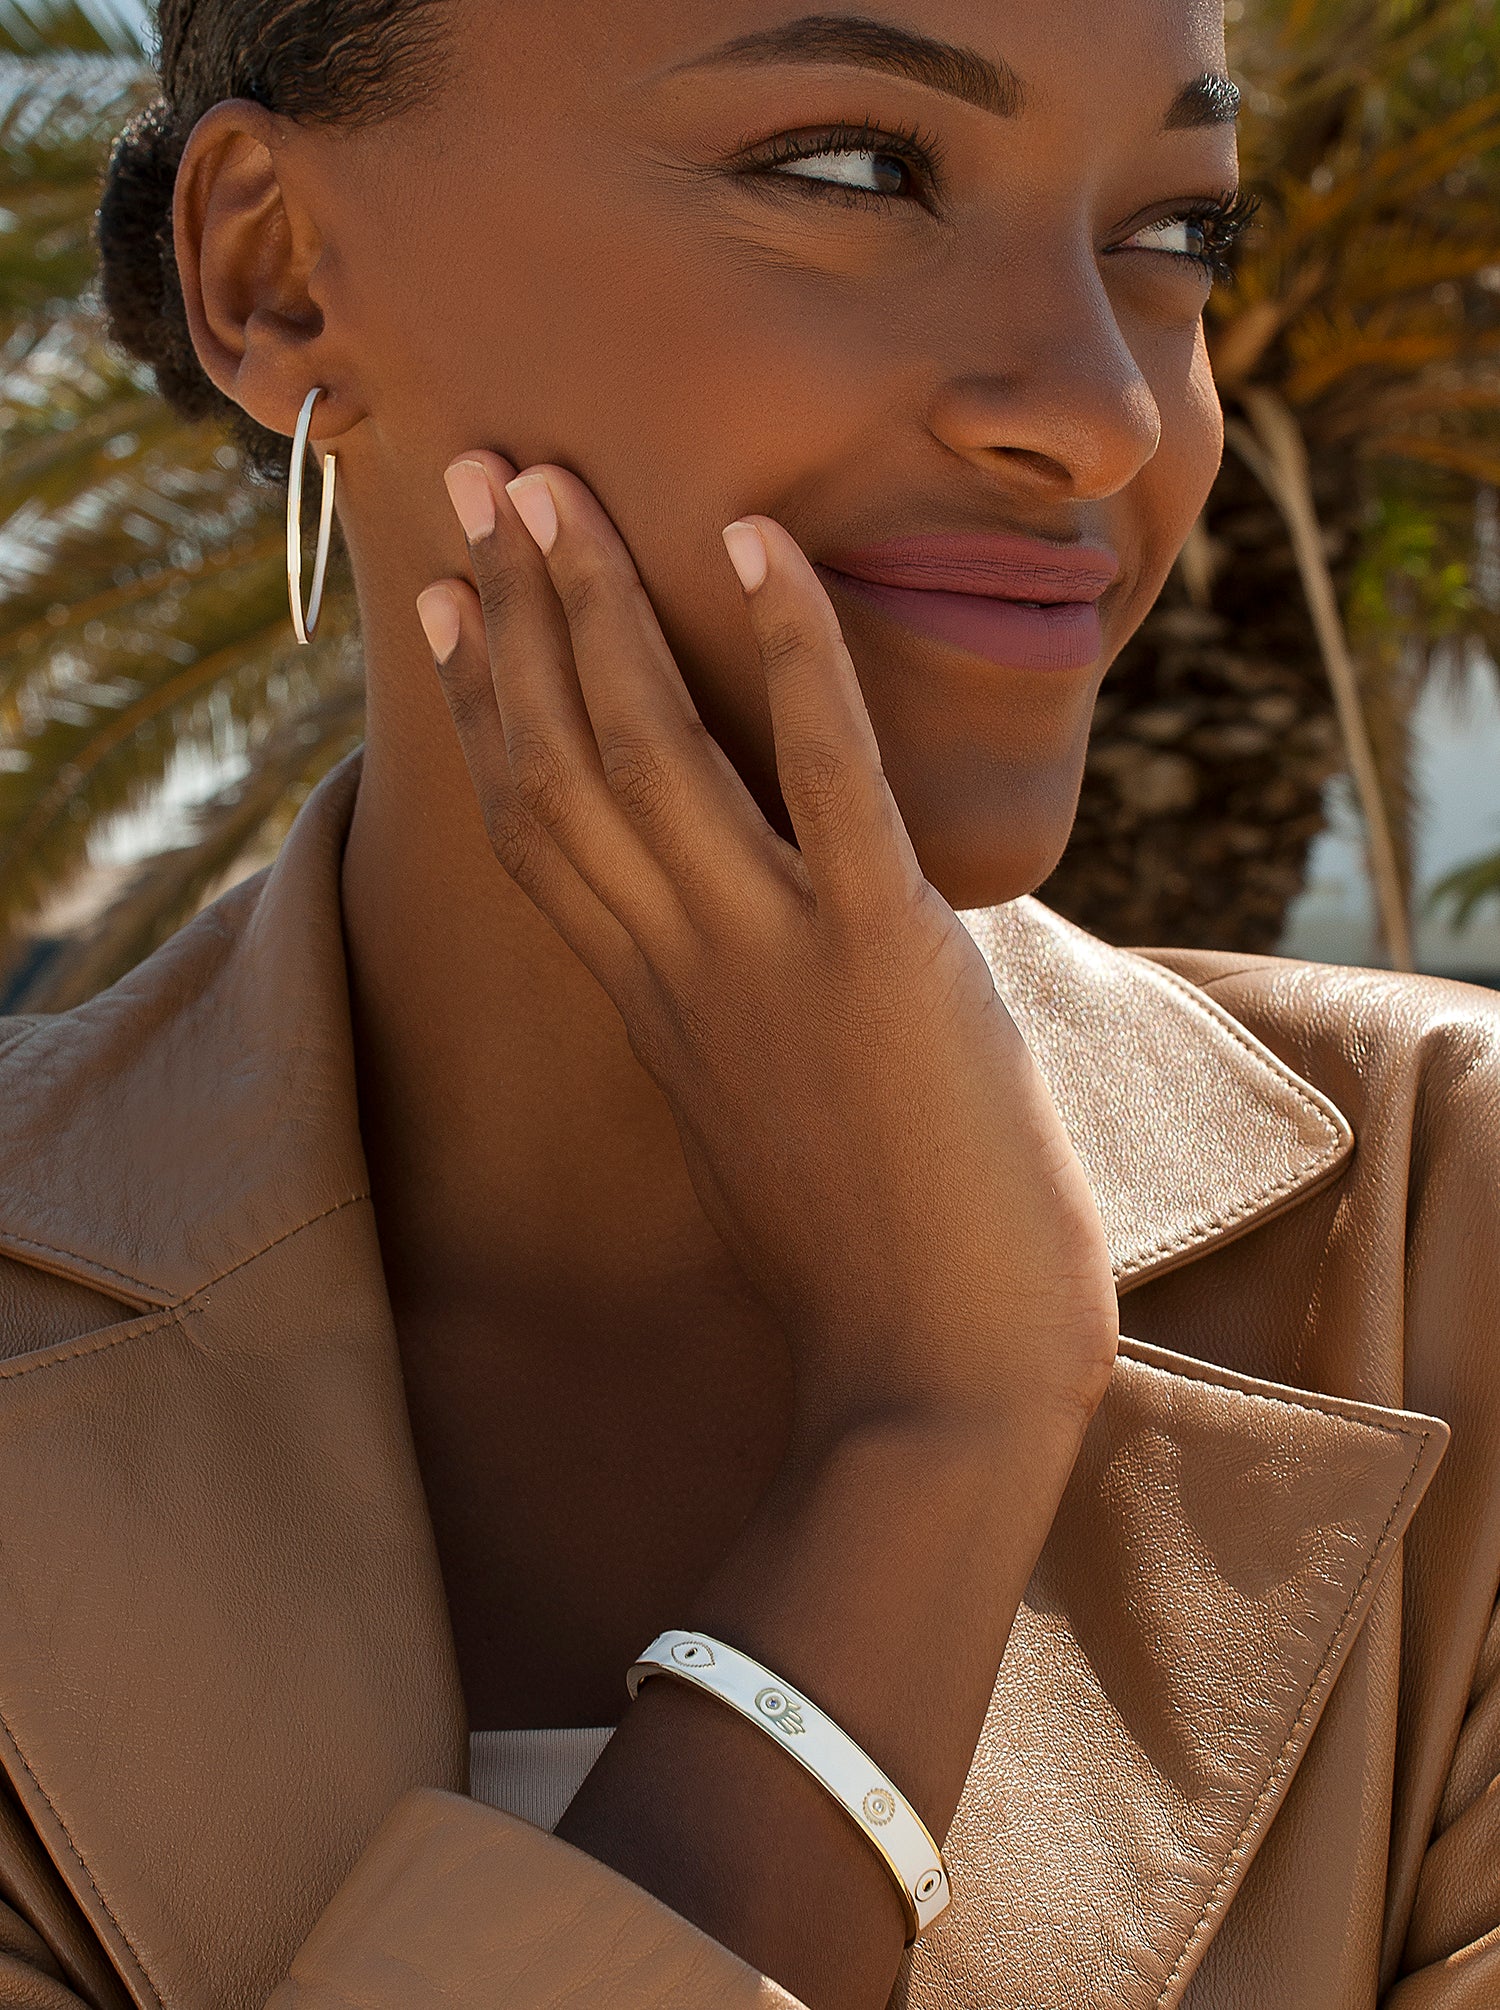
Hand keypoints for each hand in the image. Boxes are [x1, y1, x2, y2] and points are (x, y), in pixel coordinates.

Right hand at [419, 454, 1118, 1440]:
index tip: (458, 605)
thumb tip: (778, 949)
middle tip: (480, 475)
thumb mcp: (773, 1122)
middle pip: (564, 761)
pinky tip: (760, 544)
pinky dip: (793, 652)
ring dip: (601, 602)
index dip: (491, 706)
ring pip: (652, 750)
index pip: (540, 828)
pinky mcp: (883, 956)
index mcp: (653, 1008)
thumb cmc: (875, 1271)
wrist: (936, 1387)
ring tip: (557, 480)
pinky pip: (826, 774)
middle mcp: (680, 968)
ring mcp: (771, 958)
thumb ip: (745, 1022)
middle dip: (520, 608)